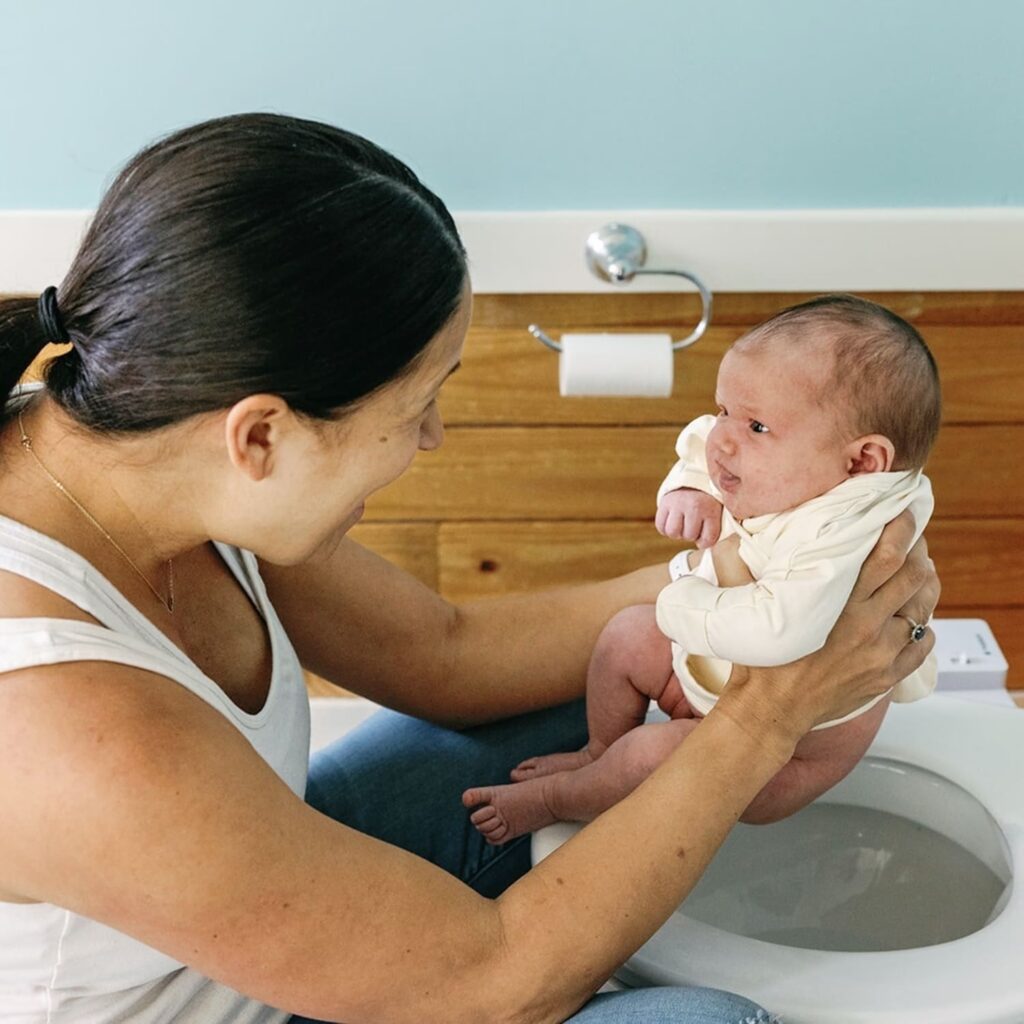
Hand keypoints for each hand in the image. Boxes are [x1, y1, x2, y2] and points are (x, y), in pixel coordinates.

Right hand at [656, 488, 722, 546]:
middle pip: (689, 536)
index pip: (708, 539)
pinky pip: (660, 525)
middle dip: (691, 534)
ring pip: (672, 532)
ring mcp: (678, 504)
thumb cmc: (707, 501)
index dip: (705, 542)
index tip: (704, 536)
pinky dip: (665, 528)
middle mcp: (694, 506)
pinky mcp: (665, 502)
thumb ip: (713, 530)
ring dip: (677, 532)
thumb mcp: (717, 512)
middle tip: (693, 525)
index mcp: (711, 509)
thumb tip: (700, 546)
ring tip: (682, 524)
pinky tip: (672, 522)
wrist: (694, 478)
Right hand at [715, 510, 938, 748]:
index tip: (900, 513)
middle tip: (911, 537)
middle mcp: (866, 626)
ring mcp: (881, 653)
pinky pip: (923, 646)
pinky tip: (915, 617)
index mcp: (836, 605)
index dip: (899, 530)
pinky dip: (924, 627)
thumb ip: (737, 568)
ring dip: (926, 585)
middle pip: (912, 576)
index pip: (885, 556)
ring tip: (920, 571)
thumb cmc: (758, 663)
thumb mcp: (743, 607)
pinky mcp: (886, 676)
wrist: (769, 712)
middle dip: (917, 550)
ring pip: (923, 609)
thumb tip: (731, 539)